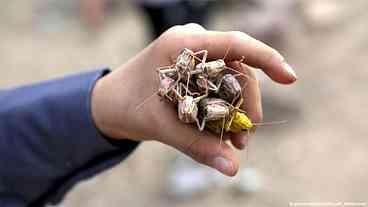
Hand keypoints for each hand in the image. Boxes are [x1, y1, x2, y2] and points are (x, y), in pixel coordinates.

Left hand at [91, 23, 296, 175]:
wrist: (109, 103)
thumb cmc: (129, 107)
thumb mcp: (160, 126)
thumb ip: (196, 146)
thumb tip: (232, 168)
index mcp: (181, 45)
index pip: (234, 44)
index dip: (266, 58)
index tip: (290, 78)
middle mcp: (193, 44)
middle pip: (237, 69)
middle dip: (247, 105)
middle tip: (243, 140)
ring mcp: (196, 55)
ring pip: (233, 79)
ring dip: (238, 111)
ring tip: (234, 142)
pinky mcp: (197, 68)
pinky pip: (222, 85)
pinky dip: (227, 109)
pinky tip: (225, 131)